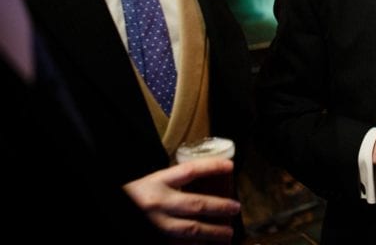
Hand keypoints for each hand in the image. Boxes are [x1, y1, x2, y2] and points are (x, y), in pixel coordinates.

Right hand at [123, 159, 240, 242]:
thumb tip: (200, 181)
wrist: (111, 211)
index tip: (231, 166)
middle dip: (219, 207)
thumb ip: (171, 183)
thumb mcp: (149, 183)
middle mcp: (157, 203)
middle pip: (195, 204)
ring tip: (228, 234)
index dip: (212, 167)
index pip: (189, 171)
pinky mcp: (154, 240)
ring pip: (190, 230)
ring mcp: (156, 225)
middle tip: (235, 207)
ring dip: (212, 233)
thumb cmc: (132, 197)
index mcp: (156, 183)